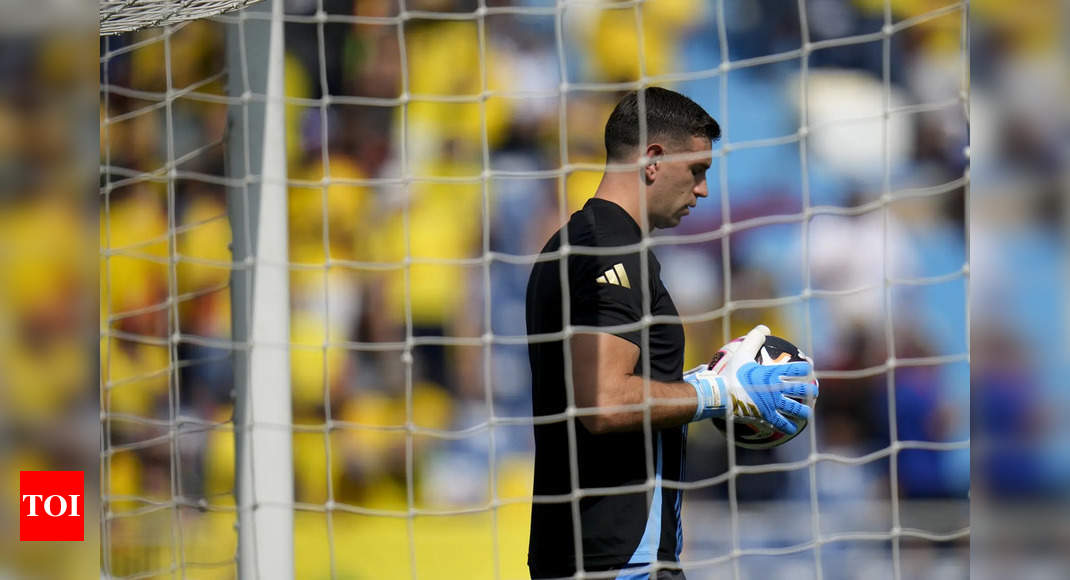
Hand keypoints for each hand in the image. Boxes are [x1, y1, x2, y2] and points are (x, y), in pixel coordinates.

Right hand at [683, 325, 817, 433]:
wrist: (721, 395)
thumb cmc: (731, 374)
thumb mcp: (741, 353)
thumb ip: (754, 339)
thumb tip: (765, 327)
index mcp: (773, 374)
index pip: (797, 369)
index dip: (806, 367)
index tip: (809, 366)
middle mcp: (777, 389)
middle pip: (801, 390)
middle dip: (811, 390)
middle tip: (815, 391)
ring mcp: (773, 404)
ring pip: (795, 409)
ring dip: (803, 411)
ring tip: (807, 413)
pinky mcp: (766, 416)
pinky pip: (781, 423)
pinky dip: (788, 426)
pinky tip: (793, 428)